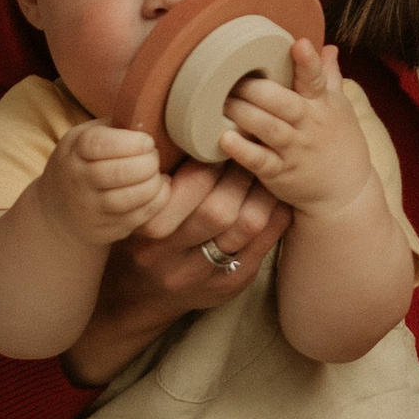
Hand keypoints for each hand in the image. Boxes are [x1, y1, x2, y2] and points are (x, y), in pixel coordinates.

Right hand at [34, 118, 167, 247]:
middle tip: (154, 157)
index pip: (100, 145)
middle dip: (148, 163)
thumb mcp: (85, 137)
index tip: (147, 141)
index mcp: (74, 150)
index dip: (131, 142)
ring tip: (157, 173)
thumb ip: (114, 126)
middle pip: (120, 172)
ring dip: (155, 184)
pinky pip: (140, 217)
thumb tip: (152, 110)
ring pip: (132, 198)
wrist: (57, 210)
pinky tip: (158, 189)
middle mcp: (78, 181)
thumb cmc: (81, 163)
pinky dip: (157, 201)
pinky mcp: (105, 230)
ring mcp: (90, 209)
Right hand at [62, 159, 289, 386]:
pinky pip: (264, 245)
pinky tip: (278, 196)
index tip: (227, 138)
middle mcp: (171, 257)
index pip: (188, 186)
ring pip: (247, 226)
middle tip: (254, 149)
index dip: (214, 159)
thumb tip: (202, 125)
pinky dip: (276, 215)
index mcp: (147, 228)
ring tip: (268, 168)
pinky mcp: (230, 285)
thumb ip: (162, 172)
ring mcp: (203, 275)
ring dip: (264, 191)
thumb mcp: (140, 204)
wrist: (141, 294)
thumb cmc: (145, 232)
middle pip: (220, 209)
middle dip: (242, 173)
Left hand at [215, 41, 370, 219]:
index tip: (298, 44)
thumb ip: (329, 77)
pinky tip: (224, 139)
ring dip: (243, 113)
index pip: (316, 80)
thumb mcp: (340, 108)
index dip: (308, 62)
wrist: (346, 192)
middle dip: (256, 88)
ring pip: (268, 128)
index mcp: (322, 105)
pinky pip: (259, 161)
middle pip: (283, 103)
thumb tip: (328, 47)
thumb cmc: (339, 143)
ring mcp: (295, 150)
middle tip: (230, 77)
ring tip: (220, 102)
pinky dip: (242, 151)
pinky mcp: (280, 173)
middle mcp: (309, 125)